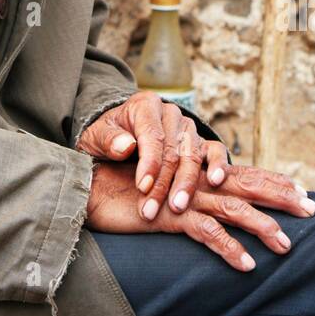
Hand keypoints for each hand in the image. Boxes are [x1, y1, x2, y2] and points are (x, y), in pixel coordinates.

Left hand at [76, 91, 229, 221]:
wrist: (119, 134)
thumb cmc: (107, 137)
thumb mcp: (96, 136)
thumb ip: (107, 139)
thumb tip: (125, 146)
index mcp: (145, 106)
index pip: (153, 136)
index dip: (149, 163)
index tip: (142, 187)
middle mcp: (170, 113)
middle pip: (173, 150)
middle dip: (164, 183)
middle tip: (152, 210)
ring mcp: (187, 127)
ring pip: (193, 155)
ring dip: (186, 183)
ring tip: (177, 207)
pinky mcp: (200, 141)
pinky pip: (214, 150)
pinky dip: (218, 164)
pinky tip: (216, 180)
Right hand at [84, 160, 314, 271]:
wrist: (90, 189)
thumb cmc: (125, 192)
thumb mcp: (164, 195)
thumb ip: (188, 197)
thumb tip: (215, 209)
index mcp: (197, 175)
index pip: (244, 174)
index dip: (274, 180)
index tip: (302, 190)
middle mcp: (196, 183)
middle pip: (248, 185)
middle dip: (282, 197)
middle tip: (313, 209)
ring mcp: (184, 198)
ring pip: (233, 209)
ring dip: (262, 227)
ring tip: (286, 246)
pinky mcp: (169, 216)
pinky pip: (205, 232)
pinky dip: (228, 248)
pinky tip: (247, 264)